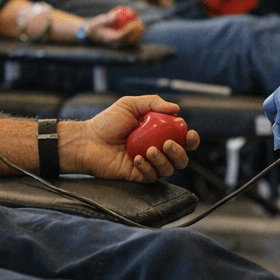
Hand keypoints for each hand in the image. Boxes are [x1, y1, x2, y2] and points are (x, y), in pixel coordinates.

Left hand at [69, 95, 199, 180]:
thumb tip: (176, 108)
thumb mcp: (129, 105)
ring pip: (169, 169)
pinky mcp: (138, 176)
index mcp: (158, 133)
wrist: (88, 141)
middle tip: (167, 144)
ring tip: (149, 150)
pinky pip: (151, 177)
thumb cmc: (107, 122)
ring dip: (163, 161)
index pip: (182, 138)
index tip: (190, 135)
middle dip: (179, 153)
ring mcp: (148, 164)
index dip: (191, 139)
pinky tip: (135, 160)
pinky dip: (147, 168)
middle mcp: (156, 149)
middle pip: (181, 158)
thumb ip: (153, 102)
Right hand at [86, 6, 142, 45]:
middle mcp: (116, 43)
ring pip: (131, 39)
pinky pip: (131, 37)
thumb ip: (106, 19)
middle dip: (136, 32)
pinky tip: (139, 24)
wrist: (94, 34)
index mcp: (110, 39)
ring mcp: (119, 43)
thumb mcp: (98, 21)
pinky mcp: (121, 42)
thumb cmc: (96, 26)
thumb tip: (115, 16)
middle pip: (129, 39)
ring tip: (141, 23)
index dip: (129, 30)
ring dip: (138, 32)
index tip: (134, 22)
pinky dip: (135, 32)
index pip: (122, 35)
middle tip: (139, 22)